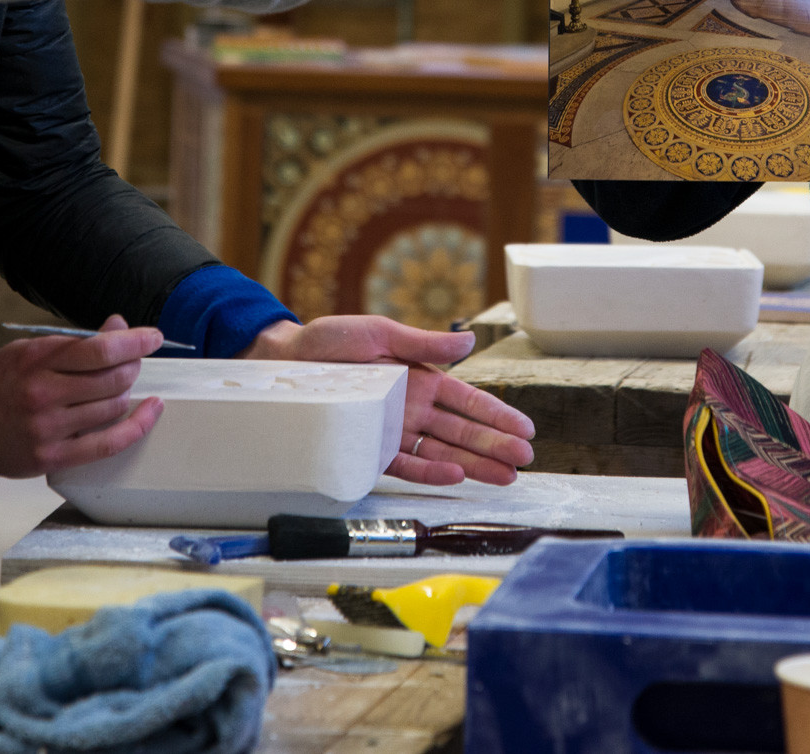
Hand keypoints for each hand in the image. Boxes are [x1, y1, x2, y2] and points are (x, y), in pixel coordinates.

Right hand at [0, 316, 164, 495]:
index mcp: (37, 360)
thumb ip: (74, 342)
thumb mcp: (28, 351)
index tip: (154, 337)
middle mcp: (43, 393)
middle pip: (113, 378)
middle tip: (133, 362)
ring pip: (113, 407)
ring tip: (118, 387)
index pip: (99, 349)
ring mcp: (48, 428)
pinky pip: (109, 443)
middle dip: (132, 366)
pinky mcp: (53, 457)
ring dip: (125, 394)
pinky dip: (138, 426)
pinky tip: (151, 411)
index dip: (134, 341)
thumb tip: (120, 326)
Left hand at [246, 317, 535, 485]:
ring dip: (474, 463)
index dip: (497, 415)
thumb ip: (424, 343)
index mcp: (420, 378)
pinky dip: (430, 470)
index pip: (468, 401)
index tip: (526, 430)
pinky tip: (455, 476)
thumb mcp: (380, 333)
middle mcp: (412, 407)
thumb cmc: (329, 341)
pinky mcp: (370, 448)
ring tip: (505, 477)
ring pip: (443, 450)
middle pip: (462, 430)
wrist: (283, 362)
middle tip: (526, 461)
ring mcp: (393, 429)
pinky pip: (406, 463)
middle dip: (495, 445)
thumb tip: (470, 343)